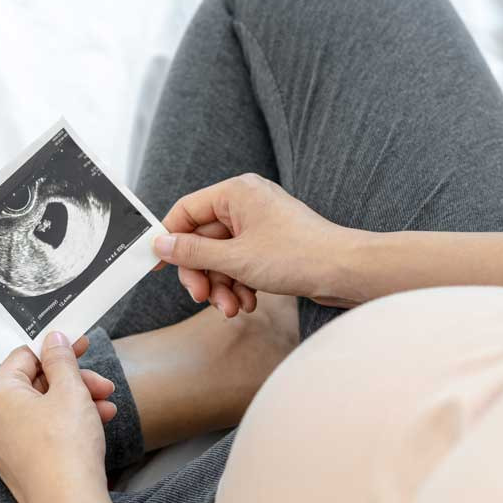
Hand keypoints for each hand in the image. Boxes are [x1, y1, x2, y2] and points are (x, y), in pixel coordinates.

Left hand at [0, 332, 115, 502]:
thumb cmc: (65, 448)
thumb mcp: (70, 390)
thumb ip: (61, 359)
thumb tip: (53, 339)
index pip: (26, 356)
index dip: (58, 350)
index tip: (82, 347)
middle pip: (35, 384)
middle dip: (74, 382)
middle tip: (102, 385)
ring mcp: (1, 443)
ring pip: (41, 410)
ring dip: (76, 403)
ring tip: (106, 409)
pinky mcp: (15, 462)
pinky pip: (39, 432)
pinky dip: (65, 424)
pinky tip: (95, 426)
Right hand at [151, 173, 358, 317]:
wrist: (345, 271)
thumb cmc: (297, 256)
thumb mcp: (235, 259)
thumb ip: (194, 253)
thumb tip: (162, 245)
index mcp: (236, 193)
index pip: (186, 211)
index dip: (170, 239)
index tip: (157, 267)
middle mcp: (247, 203)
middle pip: (203, 239)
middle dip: (203, 273)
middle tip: (203, 298)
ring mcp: (261, 224)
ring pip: (223, 256)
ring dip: (222, 285)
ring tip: (233, 309)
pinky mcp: (272, 245)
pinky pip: (242, 263)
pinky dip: (240, 284)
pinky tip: (248, 303)